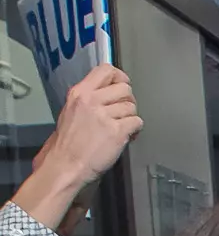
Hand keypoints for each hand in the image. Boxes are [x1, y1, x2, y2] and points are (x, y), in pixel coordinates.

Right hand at [12, 64, 138, 231]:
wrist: (65, 165)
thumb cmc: (67, 143)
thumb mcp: (71, 111)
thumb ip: (89, 99)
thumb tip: (108, 93)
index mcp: (79, 93)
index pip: (106, 70)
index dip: (119, 76)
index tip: (122, 85)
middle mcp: (91, 101)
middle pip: (125, 88)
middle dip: (128, 101)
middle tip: (122, 113)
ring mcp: (104, 116)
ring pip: (132, 107)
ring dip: (130, 118)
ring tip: (121, 129)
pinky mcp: (116, 131)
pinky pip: (137, 122)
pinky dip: (135, 130)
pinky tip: (126, 137)